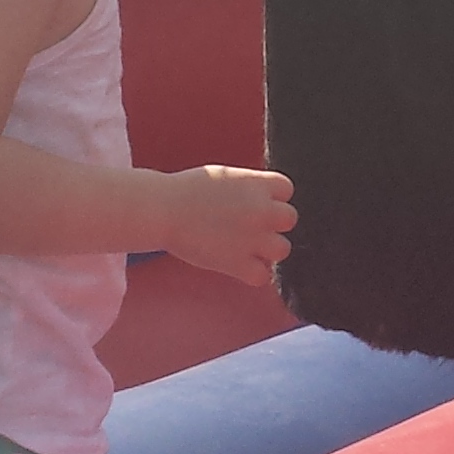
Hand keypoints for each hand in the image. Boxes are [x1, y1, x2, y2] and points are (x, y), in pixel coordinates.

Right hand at [155, 162, 296, 281]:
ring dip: (266, 250)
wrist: (163, 210)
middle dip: (272, 223)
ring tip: (244, 246)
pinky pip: (262, 276)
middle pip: (290, 219)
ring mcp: (252, 238)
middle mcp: (261, 210)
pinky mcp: (238, 263)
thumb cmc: (188, 191)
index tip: (254, 202)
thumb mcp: (226, 176)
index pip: (286, 189)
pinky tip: (237, 265)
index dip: (272, 197)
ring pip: (282, 249)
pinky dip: (252, 274)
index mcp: (257, 184)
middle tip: (249, 226)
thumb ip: (250, 188)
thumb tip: (267, 199)